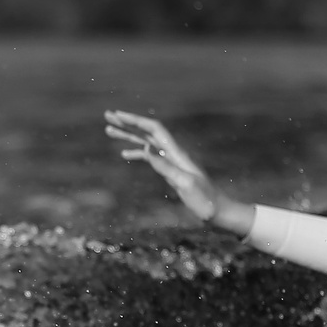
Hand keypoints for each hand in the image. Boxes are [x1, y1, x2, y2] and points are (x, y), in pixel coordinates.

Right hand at [103, 110, 234, 230]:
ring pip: (146, 143)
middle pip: (148, 132)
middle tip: (107, 116)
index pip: (154, 129)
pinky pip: (151, 157)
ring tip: (109, 130)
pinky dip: (137, 153)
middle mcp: (174, 153)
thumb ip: (166, 166)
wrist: (219, 211)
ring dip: (128, 136)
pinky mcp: (171, 172)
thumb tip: (146, 148)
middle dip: (127, 123)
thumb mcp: (184, 184)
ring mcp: (172, 162)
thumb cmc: (204, 200)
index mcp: (177, 153)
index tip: (118, 115)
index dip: (135, 120)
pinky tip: (125, 155)